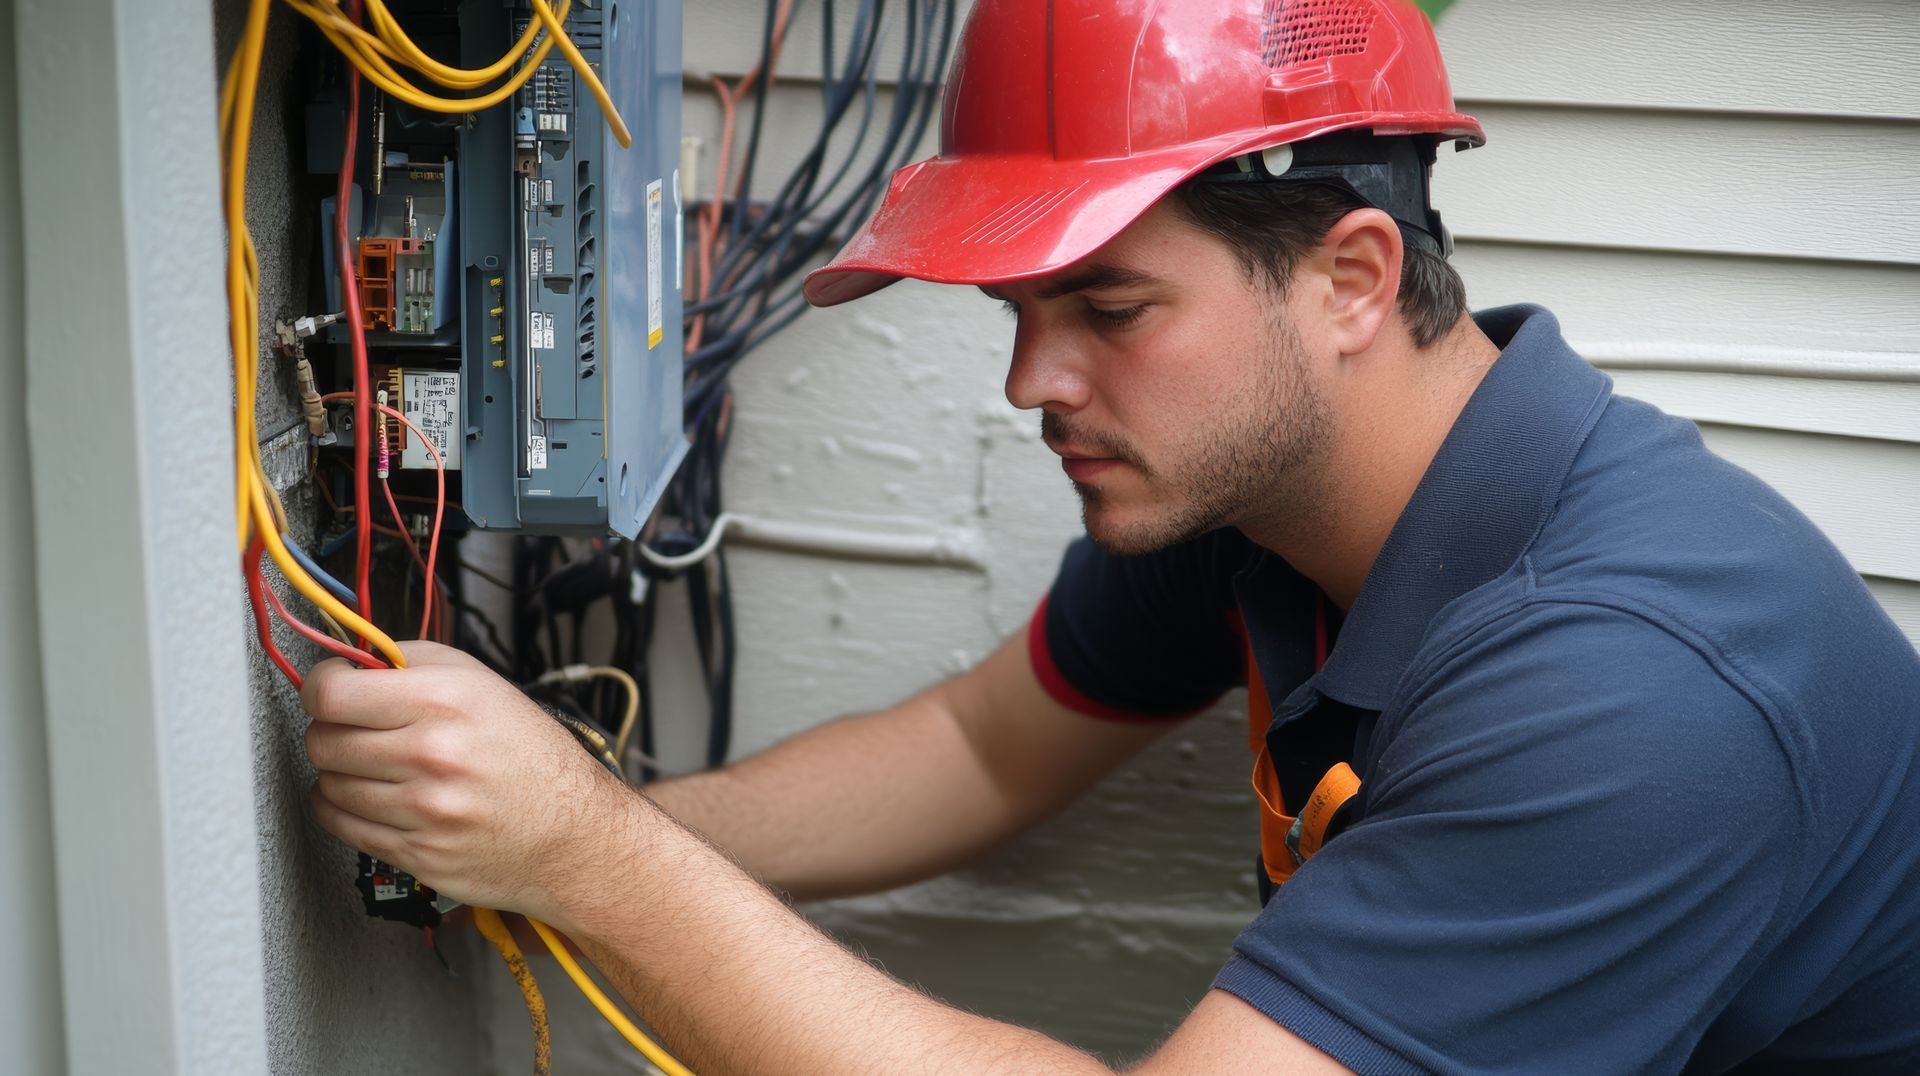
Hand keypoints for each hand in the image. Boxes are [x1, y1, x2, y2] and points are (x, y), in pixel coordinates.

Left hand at [302, 641, 634, 924]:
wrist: (573, 834)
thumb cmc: (531, 756)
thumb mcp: (483, 683)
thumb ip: (412, 662)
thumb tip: (350, 661)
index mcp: (446, 702)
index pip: (332, 694)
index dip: (321, 685)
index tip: (330, 687)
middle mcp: (432, 756)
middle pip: (322, 740)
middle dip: (332, 729)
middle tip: (357, 727)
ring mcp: (422, 811)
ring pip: (327, 784)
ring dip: (341, 771)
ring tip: (376, 765)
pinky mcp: (415, 854)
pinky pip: (341, 826)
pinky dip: (345, 808)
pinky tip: (373, 796)